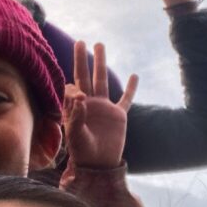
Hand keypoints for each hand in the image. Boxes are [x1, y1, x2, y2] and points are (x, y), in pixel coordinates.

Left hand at [64, 42, 137, 168]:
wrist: (98, 165)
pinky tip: (135, 75)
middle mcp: (88, 103)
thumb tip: (80, 95)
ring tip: (100, 45)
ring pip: (102, 80)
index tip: (80, 97)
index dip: (74, 89)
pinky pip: (126, 99)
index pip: (72, 88)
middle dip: (82, 59)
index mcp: (74, 107)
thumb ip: (75, 116)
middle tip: (80, 41)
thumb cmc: (83, 152)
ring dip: (100, 63)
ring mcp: (104, 107)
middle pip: (84, 76)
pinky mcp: (118, 115)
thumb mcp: (75, 135)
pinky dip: (131, 88)